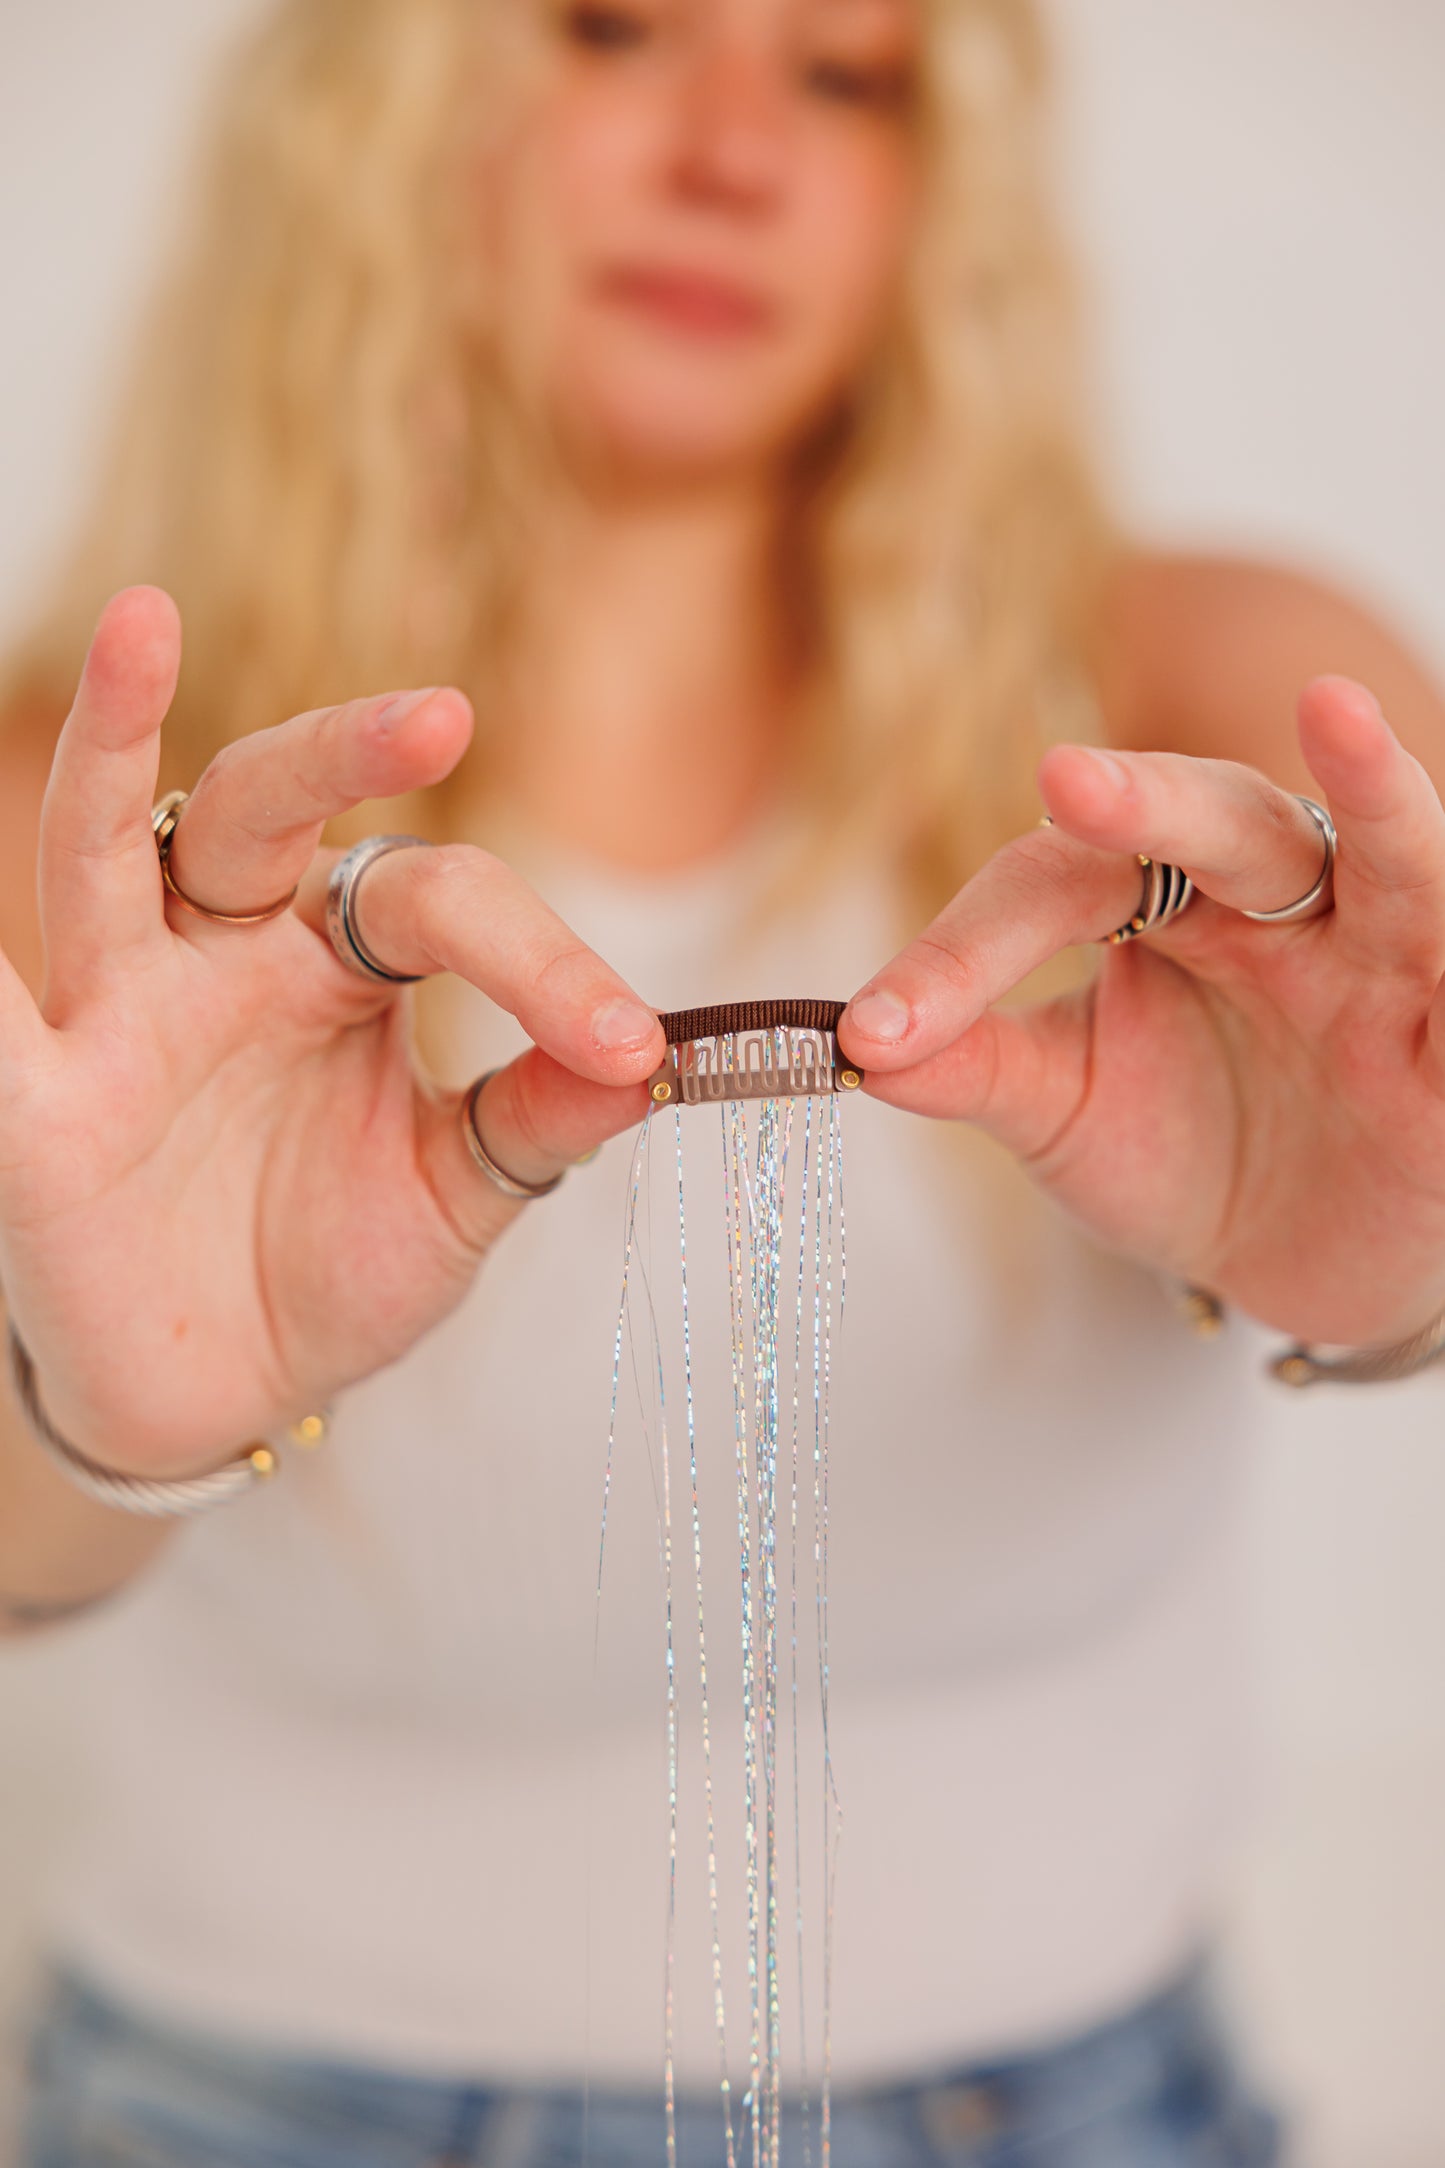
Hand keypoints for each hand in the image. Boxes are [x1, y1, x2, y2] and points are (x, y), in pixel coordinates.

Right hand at [0, 589, 662, 1478]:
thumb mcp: (456, 1194)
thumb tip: (656, 1059)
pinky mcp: (39, 1109)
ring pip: (102, 849)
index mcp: (339, 961)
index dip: (542, 960)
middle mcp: (224, 955)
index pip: (436, 899)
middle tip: (443, 714)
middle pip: (264, 808)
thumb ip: (534, 1122)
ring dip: (113, 743)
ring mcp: (121, 1015)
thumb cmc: (336, 1265)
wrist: (228, 1391)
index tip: (632, 1046)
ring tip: (144, 621)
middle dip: (340, 751)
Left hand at [839, 676, 1444, 1347]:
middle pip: (1223, 822)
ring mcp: (1383, 963)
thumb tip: (847, 1043)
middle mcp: (1275, 905)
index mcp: (1161, 903)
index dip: (962, 951)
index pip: (1058, 882)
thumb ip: (974, 1065)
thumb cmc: (1178, 1153)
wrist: (1297, 1262)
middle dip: (1153, 801)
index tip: (872, 1034)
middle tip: (1069, 781)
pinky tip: (1439, 938)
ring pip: (1391, 858)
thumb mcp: (1060, 1111)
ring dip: (1372, 788)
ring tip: (1339, 712)